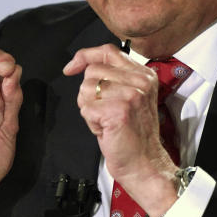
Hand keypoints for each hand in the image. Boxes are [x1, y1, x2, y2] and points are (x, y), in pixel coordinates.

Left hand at [63, 44, 177, 216]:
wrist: (145, 164)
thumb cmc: (134, 135)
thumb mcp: (130, 98)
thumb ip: (113, 77)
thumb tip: (81, 64)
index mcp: (144, 75)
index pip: (107, 51)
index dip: (85, 56)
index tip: (71, 67)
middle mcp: (140, 82)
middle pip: (92, 72)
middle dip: (89, 94)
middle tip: (105, 112)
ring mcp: (130, 95)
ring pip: (86, 90)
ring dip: (90, 109)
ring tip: (107, 122)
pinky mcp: (118, 111)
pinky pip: (86, 109)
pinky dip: (91, 123)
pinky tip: (106, 130)